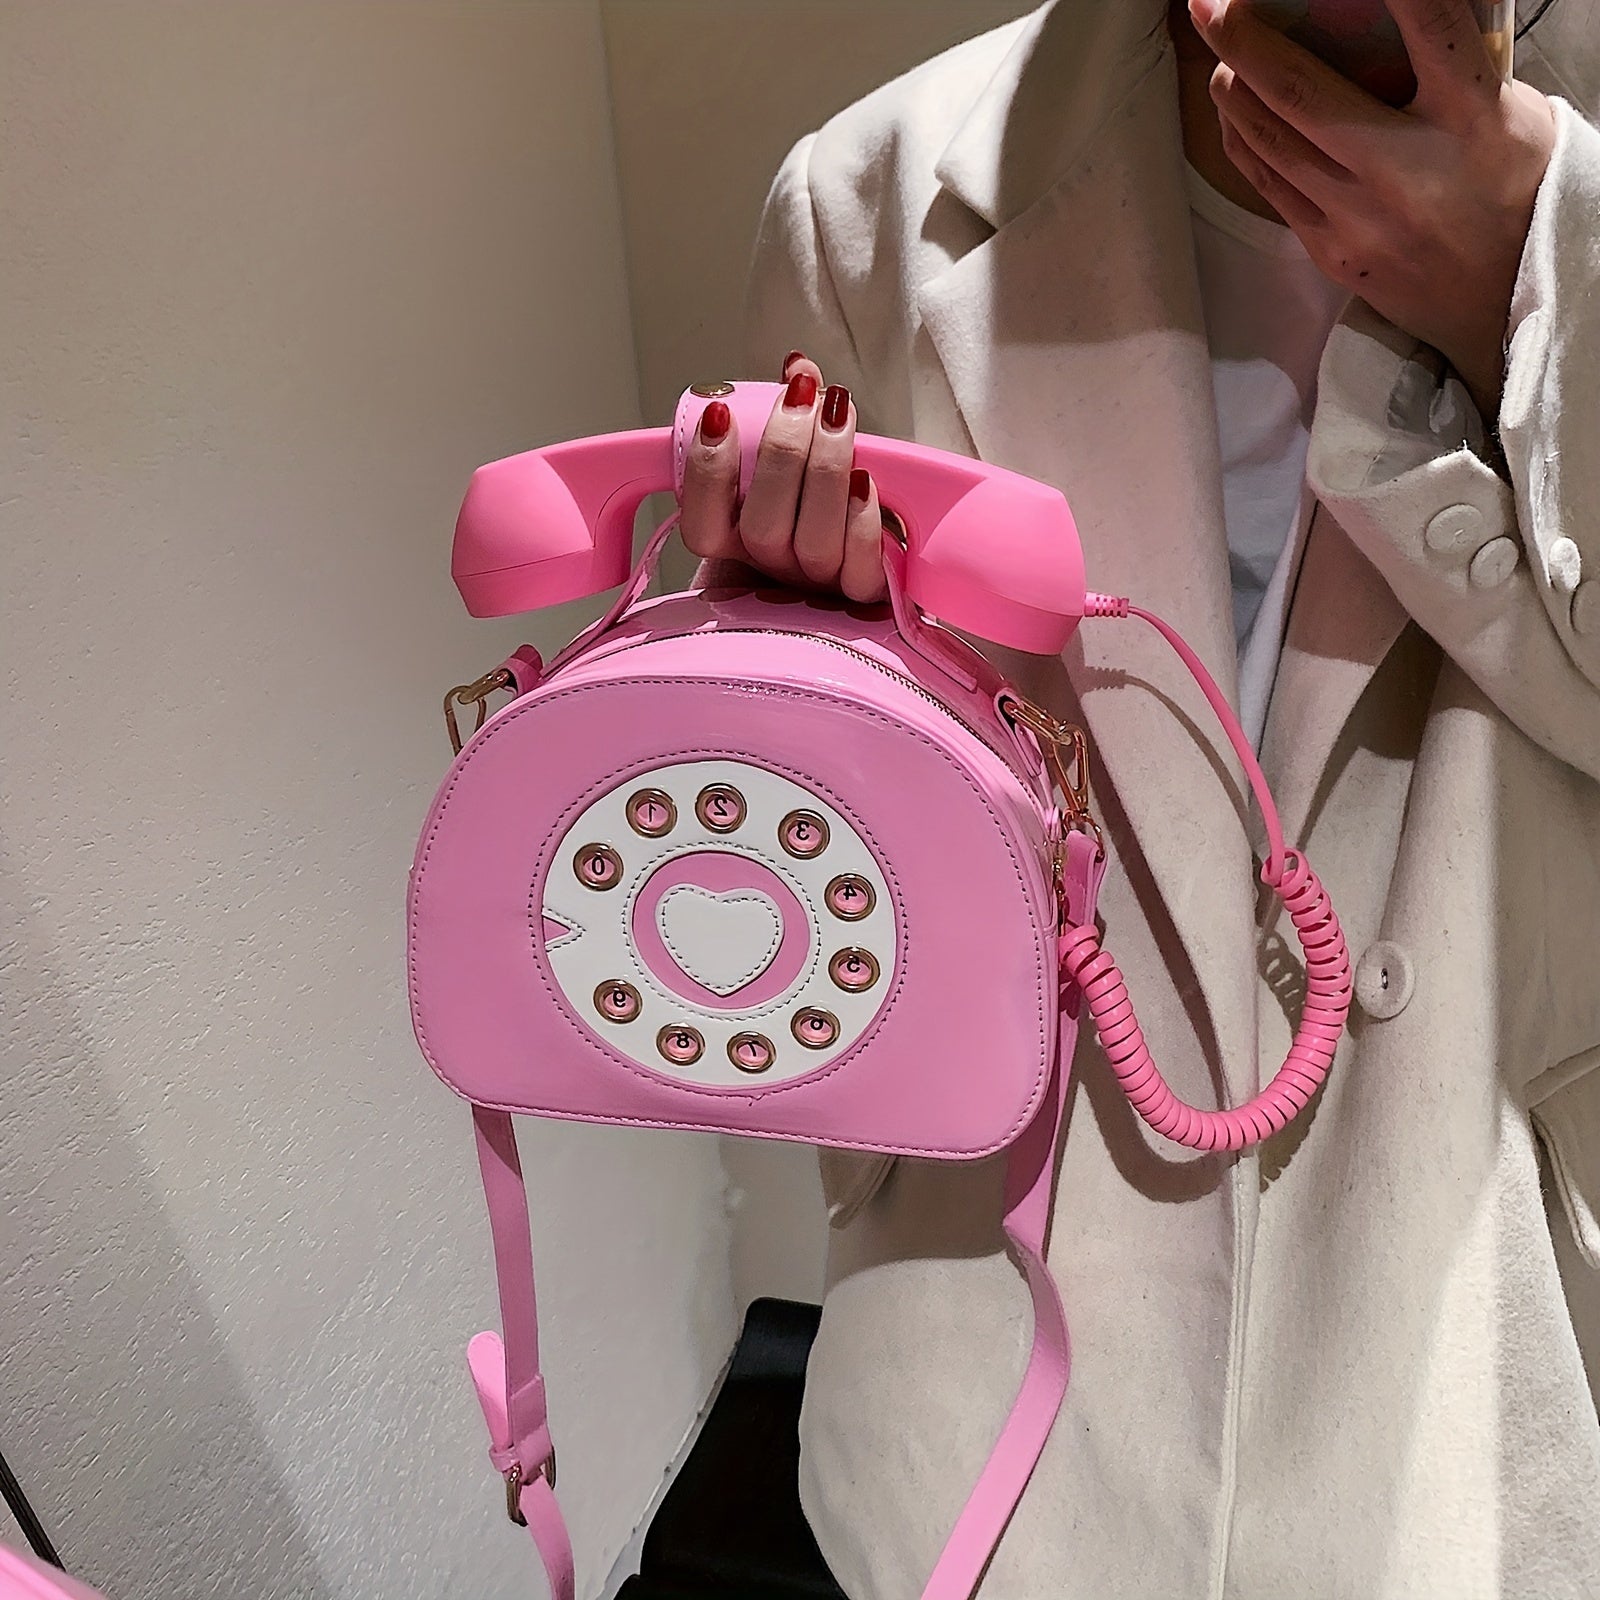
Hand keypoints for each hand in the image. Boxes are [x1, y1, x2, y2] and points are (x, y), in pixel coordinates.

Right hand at [679, 353, 888, 601]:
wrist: (872, 552)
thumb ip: (789, 417)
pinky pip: (860, 570)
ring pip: (814, 543)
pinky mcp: (863, 592)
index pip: (702, 526)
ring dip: (826, 470)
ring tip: (839, 412)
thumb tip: (797, 368)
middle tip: (802, 396)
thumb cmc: (823, 502)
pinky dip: (862, 523)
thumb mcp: (796, 460)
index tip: (720, 414)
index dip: (706, 474)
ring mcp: (817, 584)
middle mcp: (772, 567)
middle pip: (762, 529)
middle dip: (783, 453)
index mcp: (737, 540)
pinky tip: (865, 478)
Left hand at [1190, 0, 1556, 418]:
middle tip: (1211, 6)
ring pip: (1272, 143)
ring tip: (1219, 56)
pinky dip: (1244, 141)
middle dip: (1247, 44)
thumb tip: (1388, 20)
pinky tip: (1234, 111)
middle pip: (1306, 97)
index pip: (1432, 31)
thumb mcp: (1509, 113)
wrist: (1505, 297)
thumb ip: (1454, 67)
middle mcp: (1406, 169)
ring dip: (1234, 92)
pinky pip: (1270, 185)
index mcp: (1470, 118)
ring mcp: (1360, 216)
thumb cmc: (1511, 188)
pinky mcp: (1331, 251)